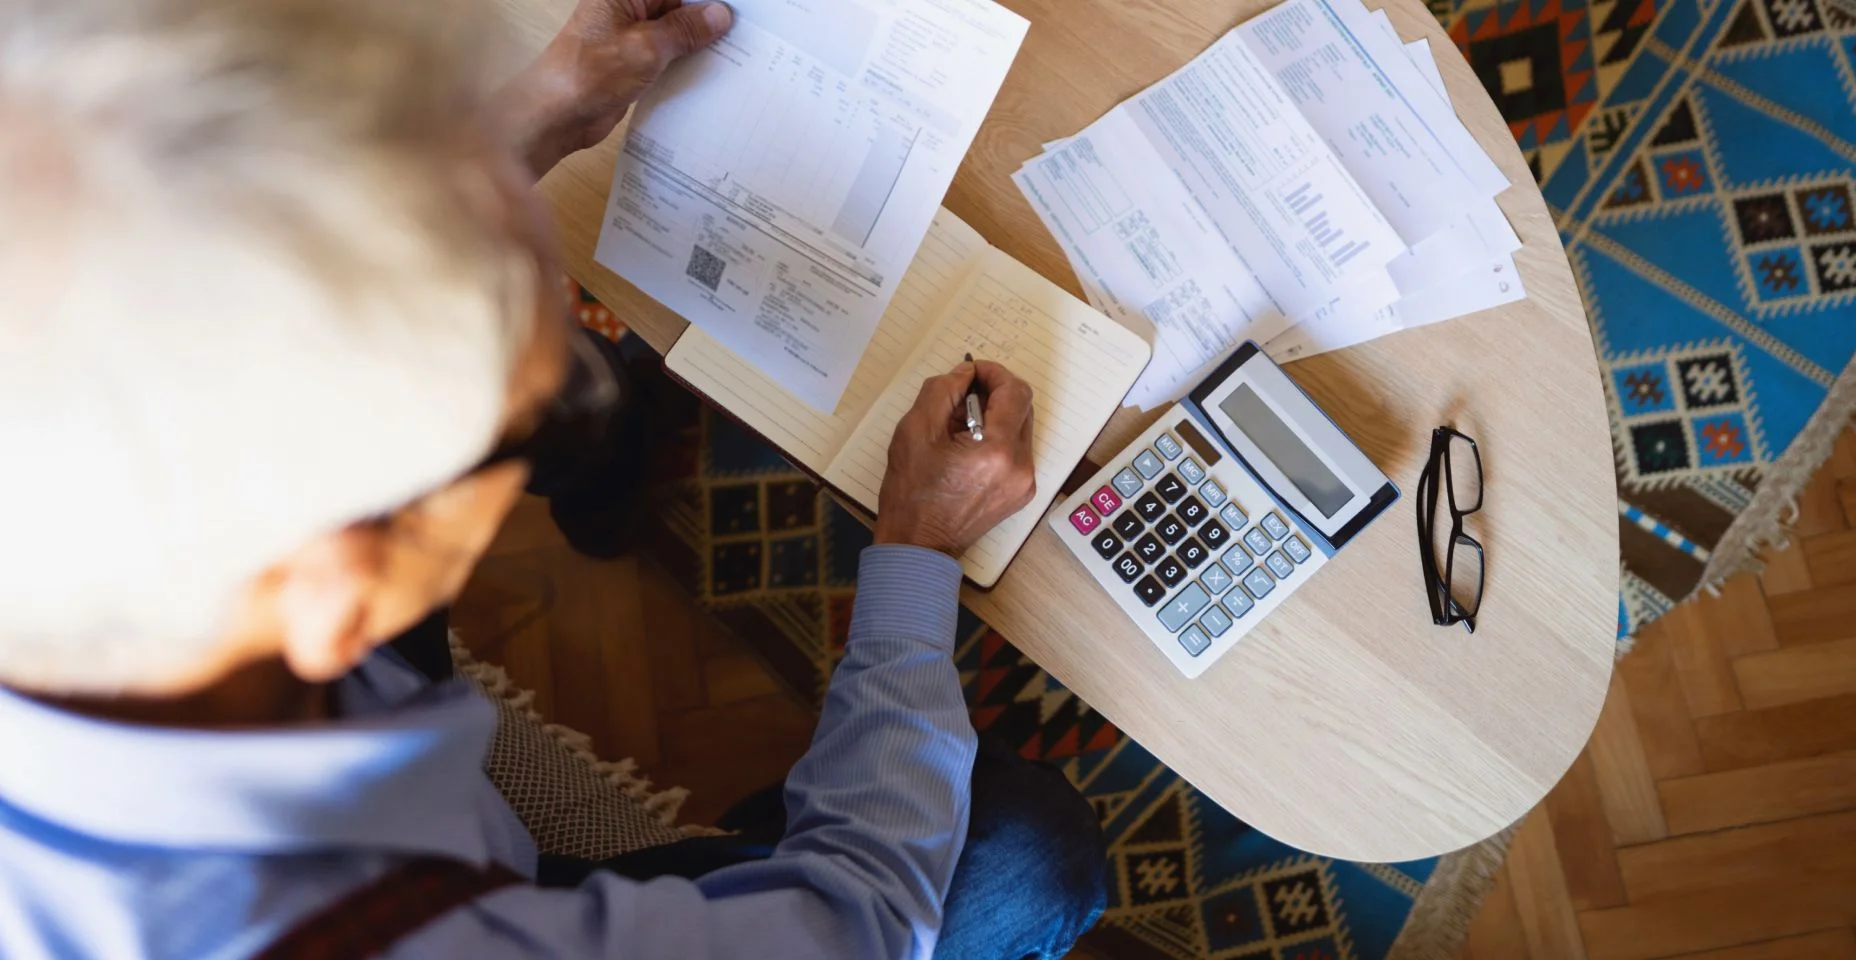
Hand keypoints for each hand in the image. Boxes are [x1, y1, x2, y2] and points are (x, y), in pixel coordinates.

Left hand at [495, 0, 732, 178]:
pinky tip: (715, 72)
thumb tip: (719, 14)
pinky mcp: (633, 64)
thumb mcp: (645, 47)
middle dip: (708, 18)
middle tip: (747, 30)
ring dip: (700, 44)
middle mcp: (628, 9)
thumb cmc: (587, 73)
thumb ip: (684, 29)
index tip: (737, 7)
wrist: (555, 116)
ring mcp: (630, 37)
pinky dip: (688, 64)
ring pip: (675, 33)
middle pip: (677, 6)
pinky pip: (668, 58)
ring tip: (740, 52)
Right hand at [874, 360, 1037, 557]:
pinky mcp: (1020, 493)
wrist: (918, 545)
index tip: (972, 372)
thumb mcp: (915, 430)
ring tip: (959, 426)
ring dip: (995, 415)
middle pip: (1023, 407)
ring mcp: (1024, 483)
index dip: (994, 373)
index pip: (1015, 392)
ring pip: (1020, 428)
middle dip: (994, 393)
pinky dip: (996, 438)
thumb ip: (942, 390)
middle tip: (961, 396)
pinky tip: (967, 447)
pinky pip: (1016, 450)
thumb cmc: (912, 494)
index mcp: (997, 451)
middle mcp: (1020, 467)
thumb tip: (965, 374)